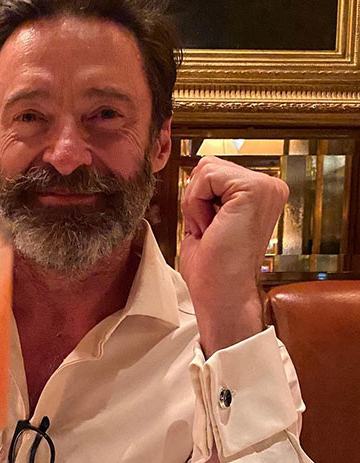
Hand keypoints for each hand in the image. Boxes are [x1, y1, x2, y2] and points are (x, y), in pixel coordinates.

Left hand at [178, 156, 288, 354]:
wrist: (222, 296)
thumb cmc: (213, 269)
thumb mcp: (207, 220)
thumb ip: (206, 194)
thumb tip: (194, 172)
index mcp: (260, 194)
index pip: (212, 172)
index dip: (197, 202)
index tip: (211, 232)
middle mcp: (269, 187)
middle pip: (207, 166)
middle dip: (196, 200)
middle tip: (210, 233)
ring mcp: (266, 186)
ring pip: (205, 169)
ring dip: (195, 204)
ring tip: (213, 231)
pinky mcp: (256, 189)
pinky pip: (206, 176)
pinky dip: (196, 204)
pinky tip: (213, 228)